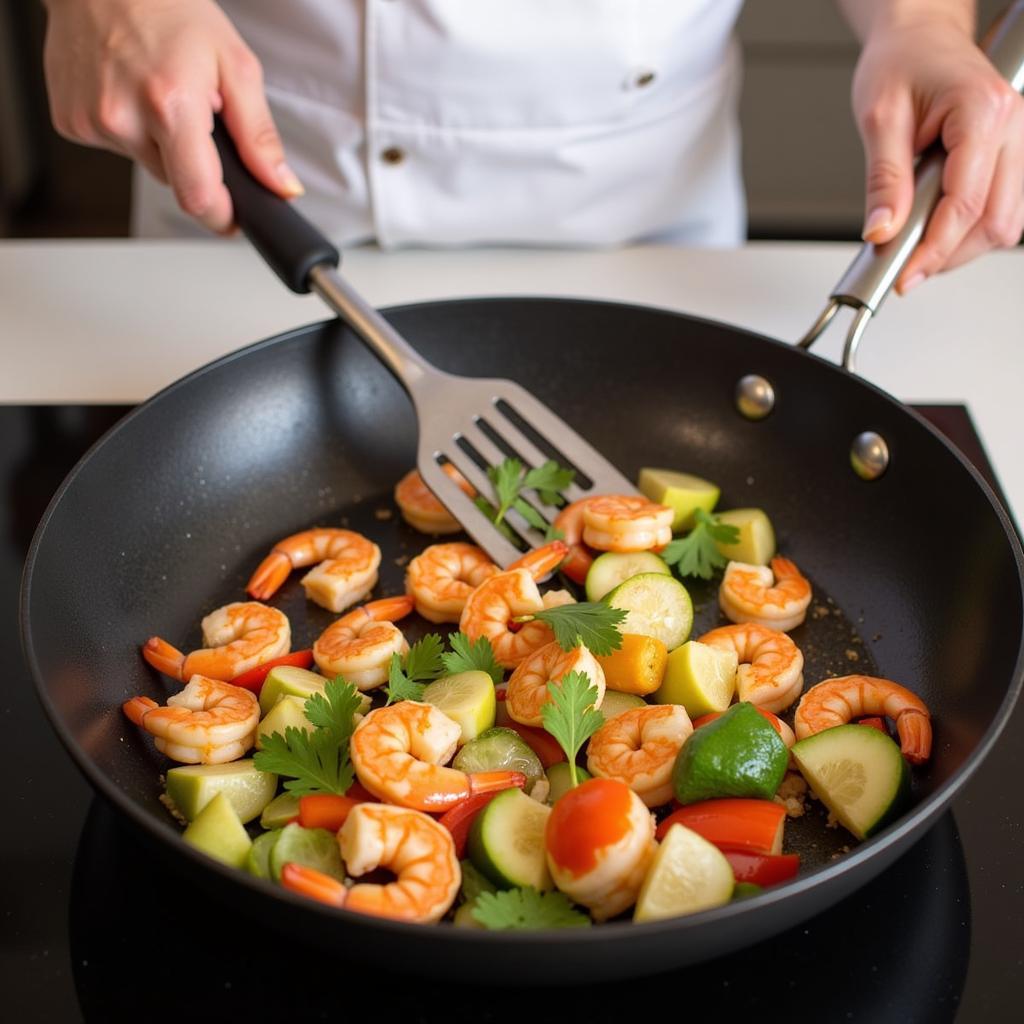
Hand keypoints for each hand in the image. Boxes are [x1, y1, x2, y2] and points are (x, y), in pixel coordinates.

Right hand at [42, 0, 302, 232]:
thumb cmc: (167, 7)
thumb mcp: (234, 65)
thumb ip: (260, 136)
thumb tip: (281, 185)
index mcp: (170, 105)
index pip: (198, 197)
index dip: (222, 215)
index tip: (233, 216)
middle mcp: (123, 117)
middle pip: (175, 182)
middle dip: (194, 162)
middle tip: (196, 115)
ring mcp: (90, 121)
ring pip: (148, 165)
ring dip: (162, 144)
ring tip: (159, 93)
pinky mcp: (69, 122)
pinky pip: (118, 147)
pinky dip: (132, 130)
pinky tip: (131, 92)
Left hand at [851, 13, 1023, 291]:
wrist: (919, 37)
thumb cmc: (901, 63)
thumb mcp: (879, 119)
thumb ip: (883, 180)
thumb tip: (882, 231)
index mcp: (983, 112)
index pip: (966, 204)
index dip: (933, 249)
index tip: (903, 276)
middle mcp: (1013, 125)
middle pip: (996, 221)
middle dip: (950, 254)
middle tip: (905, 268)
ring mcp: (1019, 140)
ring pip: (1006, 221)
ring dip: (962, 246)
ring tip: (916, 247)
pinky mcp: (1011, 154)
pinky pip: (1003, 207)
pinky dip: (970, 229)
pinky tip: (936, 229)